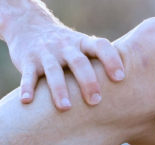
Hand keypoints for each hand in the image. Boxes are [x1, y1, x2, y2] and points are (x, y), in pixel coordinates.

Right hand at [5, 23, 125, 110]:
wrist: (28, 25)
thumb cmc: (64, 47)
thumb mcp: (81, 47)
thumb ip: (98, 63)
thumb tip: (127, 89)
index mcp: (82, 43)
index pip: (100, 46)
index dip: (111, 60)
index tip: (121, 78)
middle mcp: (65, 47)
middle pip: (79, 62)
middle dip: (88, 81)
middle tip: (96, 101)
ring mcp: (46, 53)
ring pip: (53, 70)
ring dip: (59, 89)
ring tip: (66, 108)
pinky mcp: (27, 60)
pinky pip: (27, 75)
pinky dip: (27, 88)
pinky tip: (27, 101)